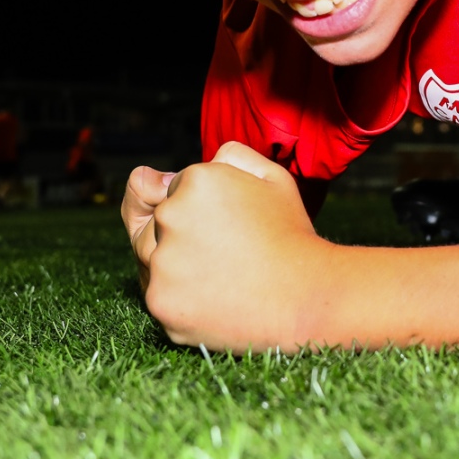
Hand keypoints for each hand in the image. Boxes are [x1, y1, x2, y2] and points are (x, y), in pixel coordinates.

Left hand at [120, 143, 331, 350]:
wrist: (307, 299)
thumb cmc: (291, 235)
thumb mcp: (272, 177)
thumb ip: (230, 155)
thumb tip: (193, 167)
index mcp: (196, 181)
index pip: (171, 187)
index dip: (197, 204)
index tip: (225, 221)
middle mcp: (171, 217)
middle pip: (154, 221)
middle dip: (181, 232)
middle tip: (222, 251)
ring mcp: (162, 263)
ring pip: (152, 259)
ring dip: (176, 265)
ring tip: (221, 275)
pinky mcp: (162, 303)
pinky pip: (159, 294)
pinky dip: (180, 298)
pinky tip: (214, 298)